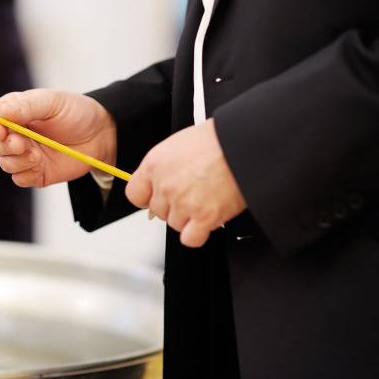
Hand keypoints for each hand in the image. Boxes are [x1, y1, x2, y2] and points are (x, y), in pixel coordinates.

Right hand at [0, 89, 116, 187]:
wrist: (102, 135)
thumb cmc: (77, 113)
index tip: (1, 130)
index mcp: (16, 112)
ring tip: (37, 155)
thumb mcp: (52, 102)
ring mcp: (25, 154)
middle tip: (23, 144)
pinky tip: (40, 165)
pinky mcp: (36, 172)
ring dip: (17, 161)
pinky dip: (26, 173)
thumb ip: (24, 107)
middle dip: (5, 146)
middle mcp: (17, 133)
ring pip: (5, 163)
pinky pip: (19, 179)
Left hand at [125, 119, 245, 246]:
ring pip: (175, 224)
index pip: (135, 194)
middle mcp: (165, 186)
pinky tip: (207, 220)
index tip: (156, 197)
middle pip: (158, 211)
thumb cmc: (216, 139)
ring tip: (205, 199)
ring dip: (189, 218)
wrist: (243, 145)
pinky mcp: (204, 217)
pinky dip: (198, 233)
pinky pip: (190, 239)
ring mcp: (184, 203)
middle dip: (174, 206)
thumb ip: (162, 167)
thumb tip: (156, 183)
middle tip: (192, 193)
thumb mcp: (177, 145)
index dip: (148, 197)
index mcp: (154, 165)